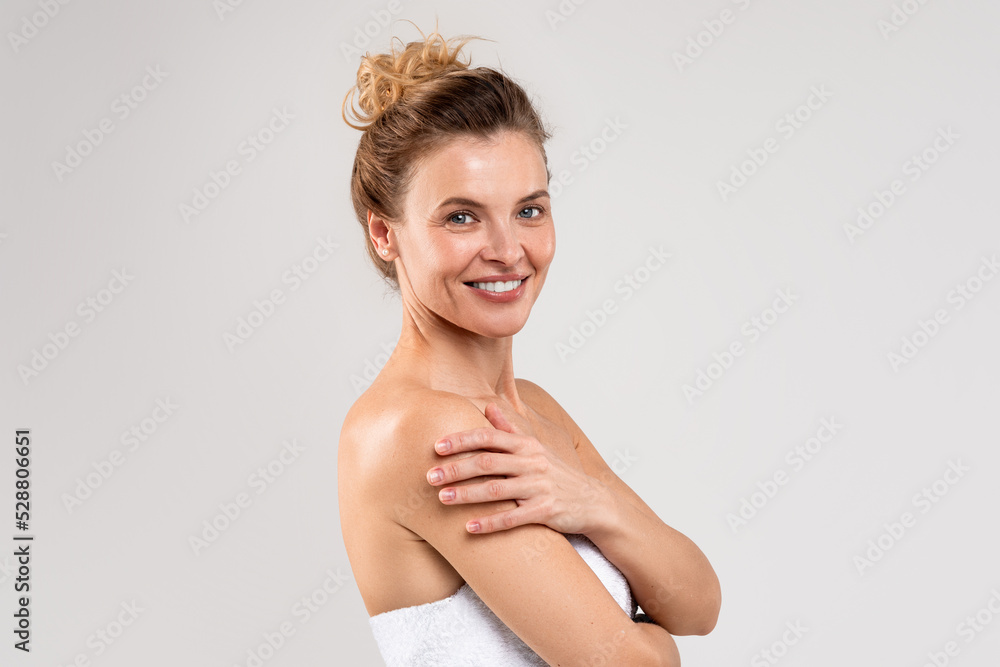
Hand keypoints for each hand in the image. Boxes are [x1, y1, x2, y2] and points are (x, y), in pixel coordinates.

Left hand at [426, 402, 611, 534]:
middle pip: (488, 462)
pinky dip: (490, 523)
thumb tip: (488, 407)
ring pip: (497, 489)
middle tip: (430, 475)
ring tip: (442, 498)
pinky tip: (469, 528)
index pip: (489, 437)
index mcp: (526, 445)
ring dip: (467, 494)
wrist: (592, 502)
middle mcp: (532, 462)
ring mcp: (540, 487)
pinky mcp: (546, 511)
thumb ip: (510, 429)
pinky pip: (514, 518)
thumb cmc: (556, 473)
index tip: (437, 446)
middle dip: (457, 468)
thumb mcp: (535, 448)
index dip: (462, 440)